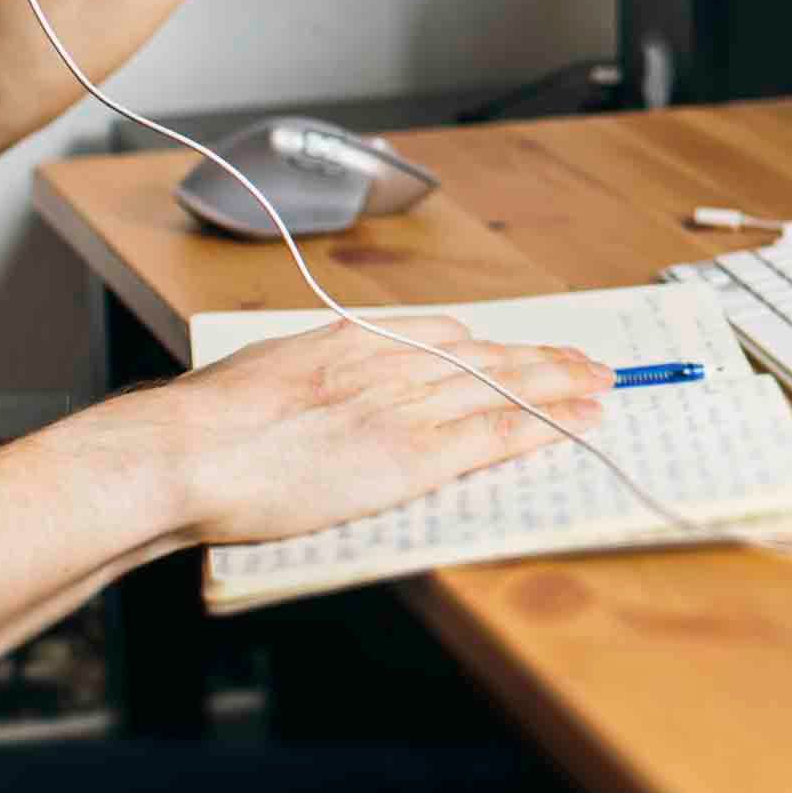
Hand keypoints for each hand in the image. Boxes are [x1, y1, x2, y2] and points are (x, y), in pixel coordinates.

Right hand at [139, 316, 608, 546]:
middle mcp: (393, 363)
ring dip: (562, 386)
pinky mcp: (414, 456)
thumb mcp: (265, 374)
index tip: (516, 348)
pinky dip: (546, 426)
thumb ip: (305, 376)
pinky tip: (579, 423)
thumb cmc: (207, 421)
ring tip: (602, 385)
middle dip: (543, 358)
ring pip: (506, 386)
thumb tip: (308, 385)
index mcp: (354, 341)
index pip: (445, 336)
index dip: (491, 346)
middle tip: (588, 361)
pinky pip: (497, 435)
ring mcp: (408, 407)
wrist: (189, 448)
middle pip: (488, 355)